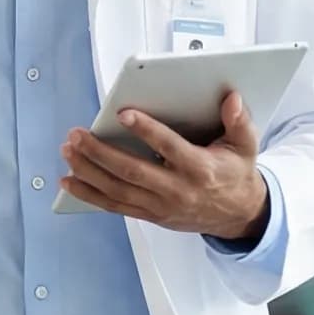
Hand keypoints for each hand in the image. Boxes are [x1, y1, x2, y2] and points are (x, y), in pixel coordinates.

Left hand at [59, 90, 270, 240]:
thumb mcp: (245, 146)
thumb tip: (232, 99)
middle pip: (132, 172)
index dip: (146, 131)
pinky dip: (89, 195)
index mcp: (200, 169)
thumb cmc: (236, 174)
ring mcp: (161, 205)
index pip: (169, 148)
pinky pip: (114, 206)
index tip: (123, 114)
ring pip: (117, 191)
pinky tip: (69, 181)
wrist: (237, 215)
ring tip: (68, 151)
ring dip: (88, 171)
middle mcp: (177, 189)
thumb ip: (239, 122)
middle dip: (100, 153)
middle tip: (77, 135)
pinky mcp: (150, 214)